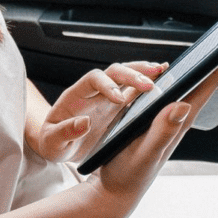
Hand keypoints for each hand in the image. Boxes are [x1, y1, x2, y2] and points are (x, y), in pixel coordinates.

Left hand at [27, 61, 165, 163]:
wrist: (59, 145)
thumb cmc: (53, 144)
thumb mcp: (52, 144)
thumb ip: (64, 133)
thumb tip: (83, 122)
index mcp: (76, 96)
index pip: (93, 79)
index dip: (107, 85)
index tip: (119, 99)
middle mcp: (93, 91)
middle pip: (114, 71)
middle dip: (132, 74)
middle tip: (150, 85)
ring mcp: (107, 96)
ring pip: (126, 75)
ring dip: (144, 72)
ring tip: (163, 72)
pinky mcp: (119, 105)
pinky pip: (135, 89)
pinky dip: (149, 82)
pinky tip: (165, 80)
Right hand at [94, 30, 217, 204]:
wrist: (117, 191)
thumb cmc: (129, 175)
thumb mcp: (144, 153)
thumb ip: (163, 131)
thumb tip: (183, 106)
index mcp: (180, 120)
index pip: (210, 82)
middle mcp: (180, 116)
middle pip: (209, 80)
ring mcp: (170, 117)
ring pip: (195, 84)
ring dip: (210, 64)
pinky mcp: (156, 119)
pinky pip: (177, 91)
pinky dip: (186, 75)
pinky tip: (185, 70)